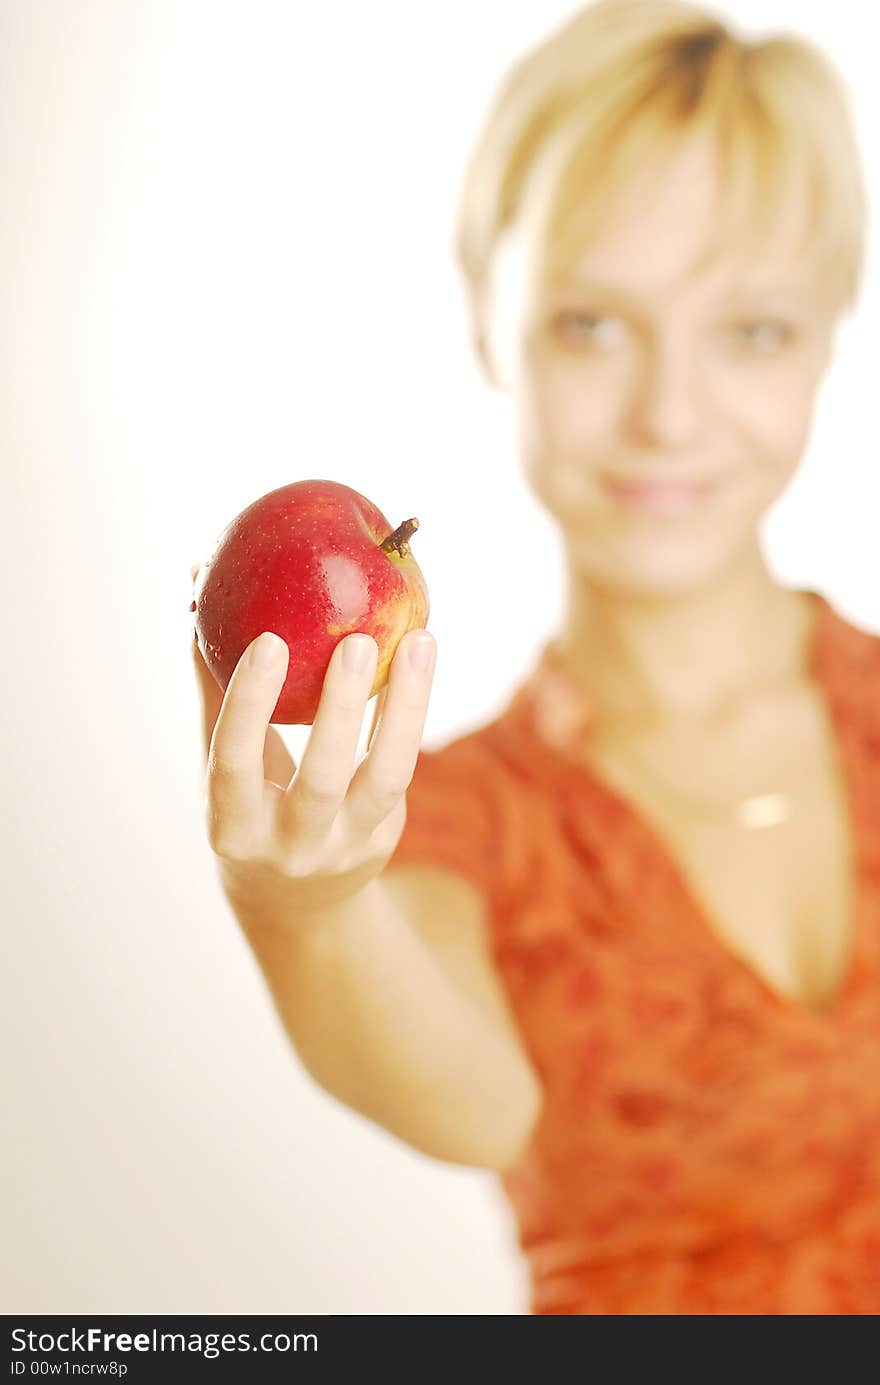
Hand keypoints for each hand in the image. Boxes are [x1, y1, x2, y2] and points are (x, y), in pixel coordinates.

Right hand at [189, 562, 436, 928]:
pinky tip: (421, 658)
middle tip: (357, 640)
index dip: (249, 706)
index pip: (236, 765)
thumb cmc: (248, 805)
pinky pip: (404, 766)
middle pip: (322, 780)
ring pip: (385, 777)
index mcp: (232, 827)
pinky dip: (412, 711)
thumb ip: (215, 686)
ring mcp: (345, 847)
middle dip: (342, 710)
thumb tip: (199, 585)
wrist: (293, 900)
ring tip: (419, 639)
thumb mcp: (223, 764)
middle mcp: (290, 846)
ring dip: (406, 706)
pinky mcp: (384, 836)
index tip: (267, 640)